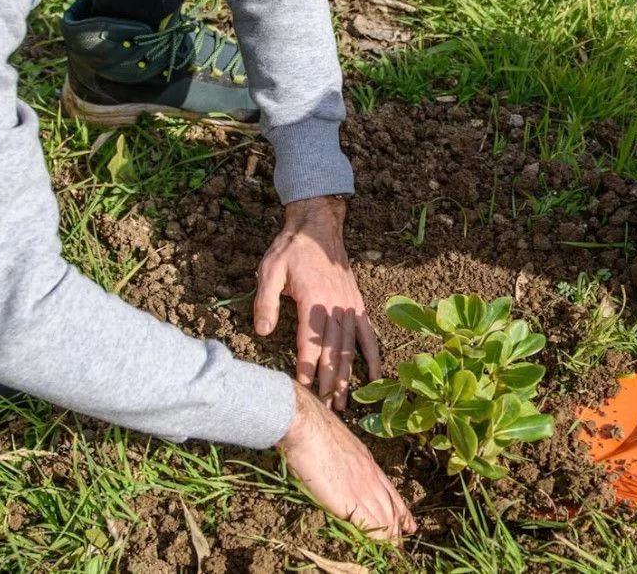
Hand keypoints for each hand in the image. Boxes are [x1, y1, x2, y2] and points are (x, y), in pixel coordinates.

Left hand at [256, 196, 379, 409]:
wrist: (319, 228)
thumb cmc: (291, 250)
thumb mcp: (270, 270)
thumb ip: (266, 301)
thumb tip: (261, 331)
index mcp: (314, 300)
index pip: (309, 342)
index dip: (307, 368)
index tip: (304, 390)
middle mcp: (336, 307)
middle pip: (334, 352)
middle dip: (330, 383)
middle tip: (326, 409)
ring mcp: (350, 307)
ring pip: (350, 348)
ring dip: (348, 376)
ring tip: (345, 402)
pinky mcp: (357, 305)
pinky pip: (368, 334)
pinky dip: (373, 356)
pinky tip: (376, 377)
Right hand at [278, 382, 415, 538]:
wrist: (306, 426)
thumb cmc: (313, 430)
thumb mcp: (338, 444)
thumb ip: (343, 461)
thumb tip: (337, 469)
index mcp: (368, 463)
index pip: (390, 491)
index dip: (400, 510)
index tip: (408, 523)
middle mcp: (371, 476)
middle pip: (391, 508)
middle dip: (398, 528)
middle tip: (402, 544)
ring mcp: (363, 488)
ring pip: (385, 518)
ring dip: (390, 537)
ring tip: (394, 551)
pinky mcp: (350, 500)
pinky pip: (371, 524)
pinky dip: (378, 539)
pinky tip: (381, 548)